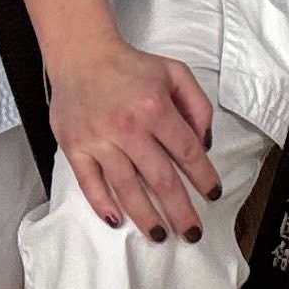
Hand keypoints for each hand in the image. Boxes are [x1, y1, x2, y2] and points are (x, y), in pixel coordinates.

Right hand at [45, 30, 220, 241]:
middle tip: (192, 232)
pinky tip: (117, 220)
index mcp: (155, 107)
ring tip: (160, 235)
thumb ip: (197, 105)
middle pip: (161, 179)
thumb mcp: (175, 73)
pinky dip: (103, 205)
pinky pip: (90, 183)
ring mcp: (100, 140)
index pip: (186, 152)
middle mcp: (129, 127)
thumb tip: (204, 143)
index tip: (212, 194)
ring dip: (146, 216)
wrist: (81, 54)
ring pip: (127, 188)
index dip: (203, 177)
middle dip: (180, 211)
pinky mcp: (76, 147)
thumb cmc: (130, 66)